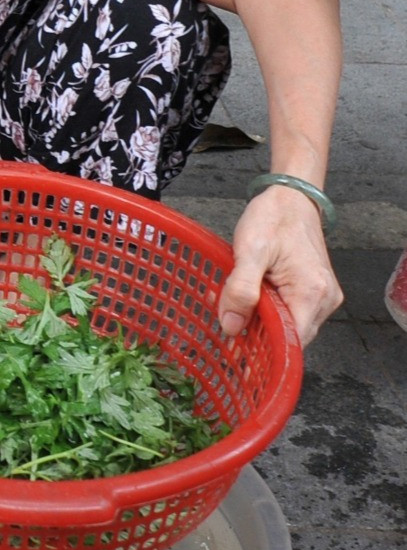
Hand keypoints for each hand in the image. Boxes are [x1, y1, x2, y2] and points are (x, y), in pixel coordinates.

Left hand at [218, 185, 343, 343]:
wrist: (291, 198)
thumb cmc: (272, 218)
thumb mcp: (250, 250)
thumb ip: (240, 290)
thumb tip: (231, 326)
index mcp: (312, 292)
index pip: (291, 342)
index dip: (264, 350)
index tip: (235, 351)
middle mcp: (324, 300)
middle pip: (290, 337)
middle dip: (257, 335)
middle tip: (226, 322)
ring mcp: (321, 297)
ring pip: (288, 326)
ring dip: (260, 322)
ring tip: (233, 305)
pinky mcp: (313, 292)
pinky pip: (290, 312)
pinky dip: (267, 311)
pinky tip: (247, 299)